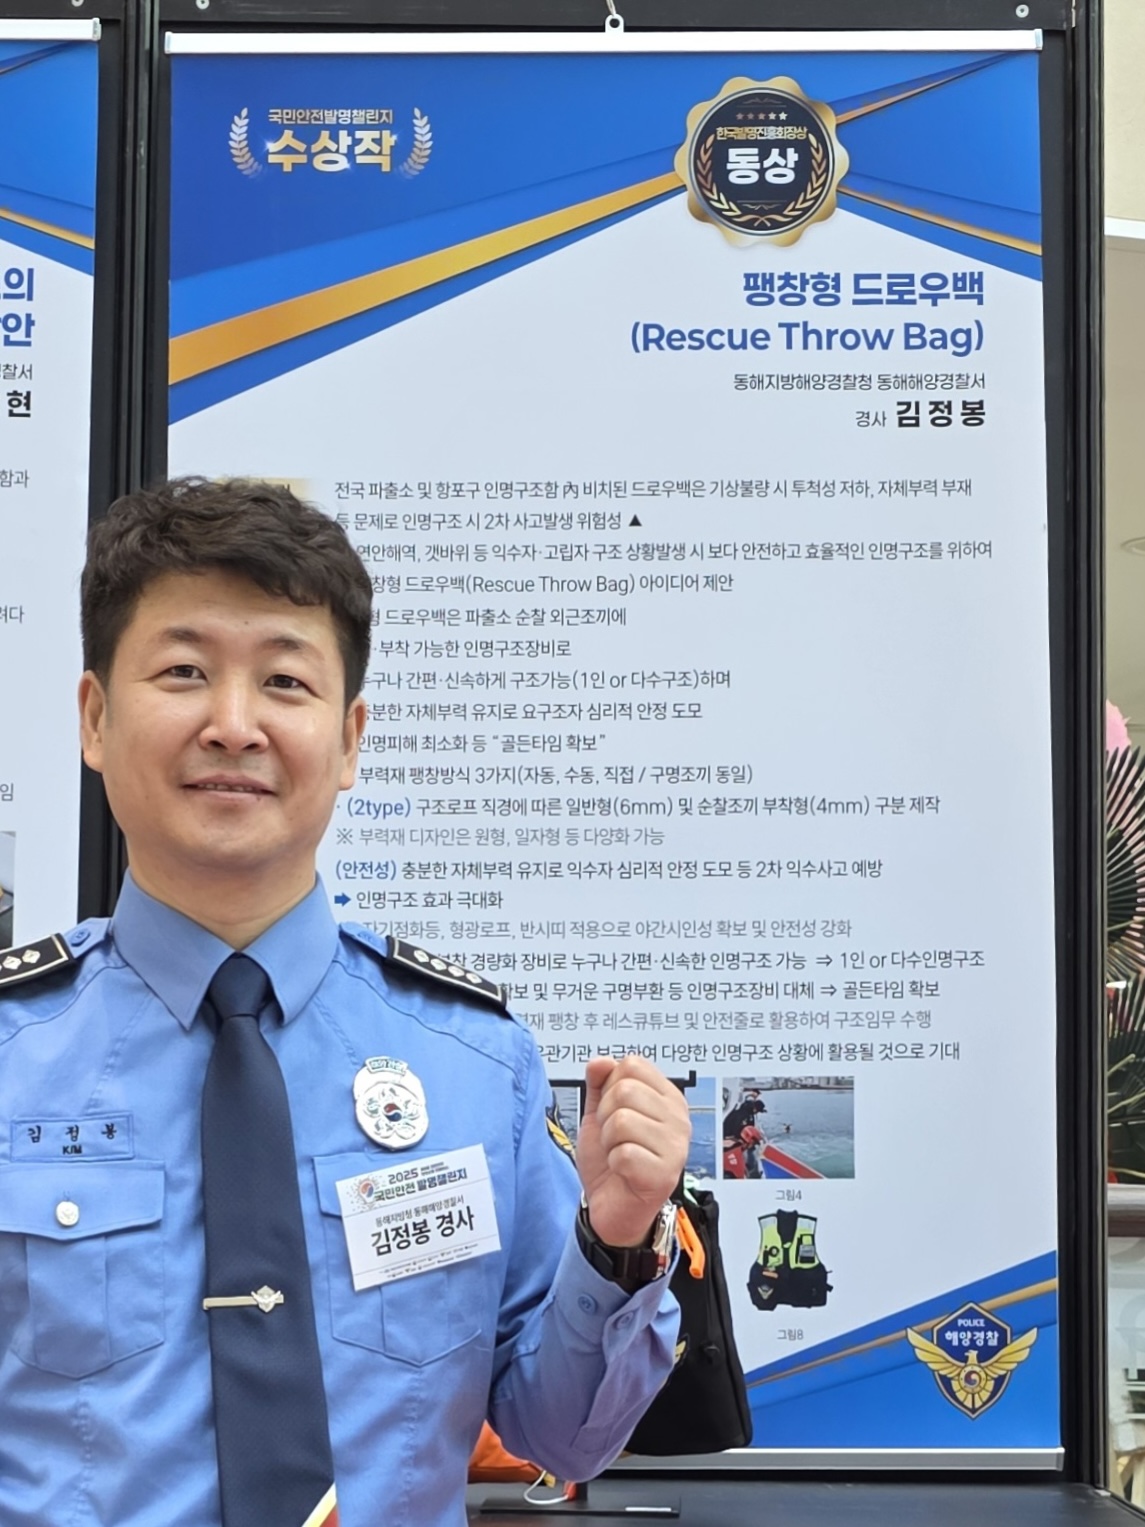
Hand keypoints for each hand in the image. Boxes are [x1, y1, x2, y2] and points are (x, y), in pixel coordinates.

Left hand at [575, 1055, 690, 1247]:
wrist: (610, 1208)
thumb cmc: (611, 1161)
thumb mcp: (600, 1114)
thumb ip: (600, 1084)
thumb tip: (601, 1061)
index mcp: (667, 1098)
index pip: (633, 1064)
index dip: (611, 1085)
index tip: (615, 1110)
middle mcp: (678, 1119)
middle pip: (625, 1089)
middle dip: (605, 1115)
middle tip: (614, 1138)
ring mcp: (675, 1147)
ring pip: (622, 1120)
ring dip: (608, 1141)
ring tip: (619, 1154)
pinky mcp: (664, 1175)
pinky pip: (623, 1152)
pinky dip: (613, 1163)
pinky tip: (624, 1172)